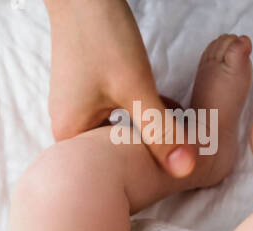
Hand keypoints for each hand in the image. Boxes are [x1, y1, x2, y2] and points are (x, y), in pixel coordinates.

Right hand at [45, 0, 195, 176]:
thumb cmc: (103, 37)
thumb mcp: (137, 88)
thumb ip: (160, 130)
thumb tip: (185, 170)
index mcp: (71, 140)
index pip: (112, 169)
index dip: (145, 163)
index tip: (174, 150)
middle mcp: (66, 131)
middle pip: (113, 152)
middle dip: (146, 142)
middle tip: (178, 129)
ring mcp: (72, 112)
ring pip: (116, 131)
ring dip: (143, 123)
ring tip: (169, 112)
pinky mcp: (82, 95)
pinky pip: (112, 115)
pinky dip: (134, 110)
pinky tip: (153, 98)